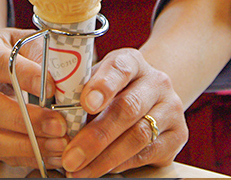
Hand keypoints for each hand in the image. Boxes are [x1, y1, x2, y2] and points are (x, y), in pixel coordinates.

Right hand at [0, 27, 69, 168]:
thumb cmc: (8, 51)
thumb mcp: (24, 41)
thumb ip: (43, 55)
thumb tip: (66, 81)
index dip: (26, 77)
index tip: (53, 88)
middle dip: (27, 121)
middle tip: (58, 125)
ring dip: (26, 145)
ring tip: (57, 144)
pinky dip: (24, 156)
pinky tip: (48, 153)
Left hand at [60, 48, 187, 176]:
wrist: (150, 95)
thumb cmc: (113, 88)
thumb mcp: (97, 78)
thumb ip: (79, 89)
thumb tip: (52, 113)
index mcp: (132, 62)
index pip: (119, 68)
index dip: (102, 86)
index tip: (85, 104)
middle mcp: (156, 82)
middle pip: (127, 109)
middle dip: (95, 137)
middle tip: (70, 156)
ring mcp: (171, 108)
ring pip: (139, 136)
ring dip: (105, 158)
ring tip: (80, 170)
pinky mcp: (178, 134)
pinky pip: (148, 153)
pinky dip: (121, 164)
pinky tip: (102, 169)